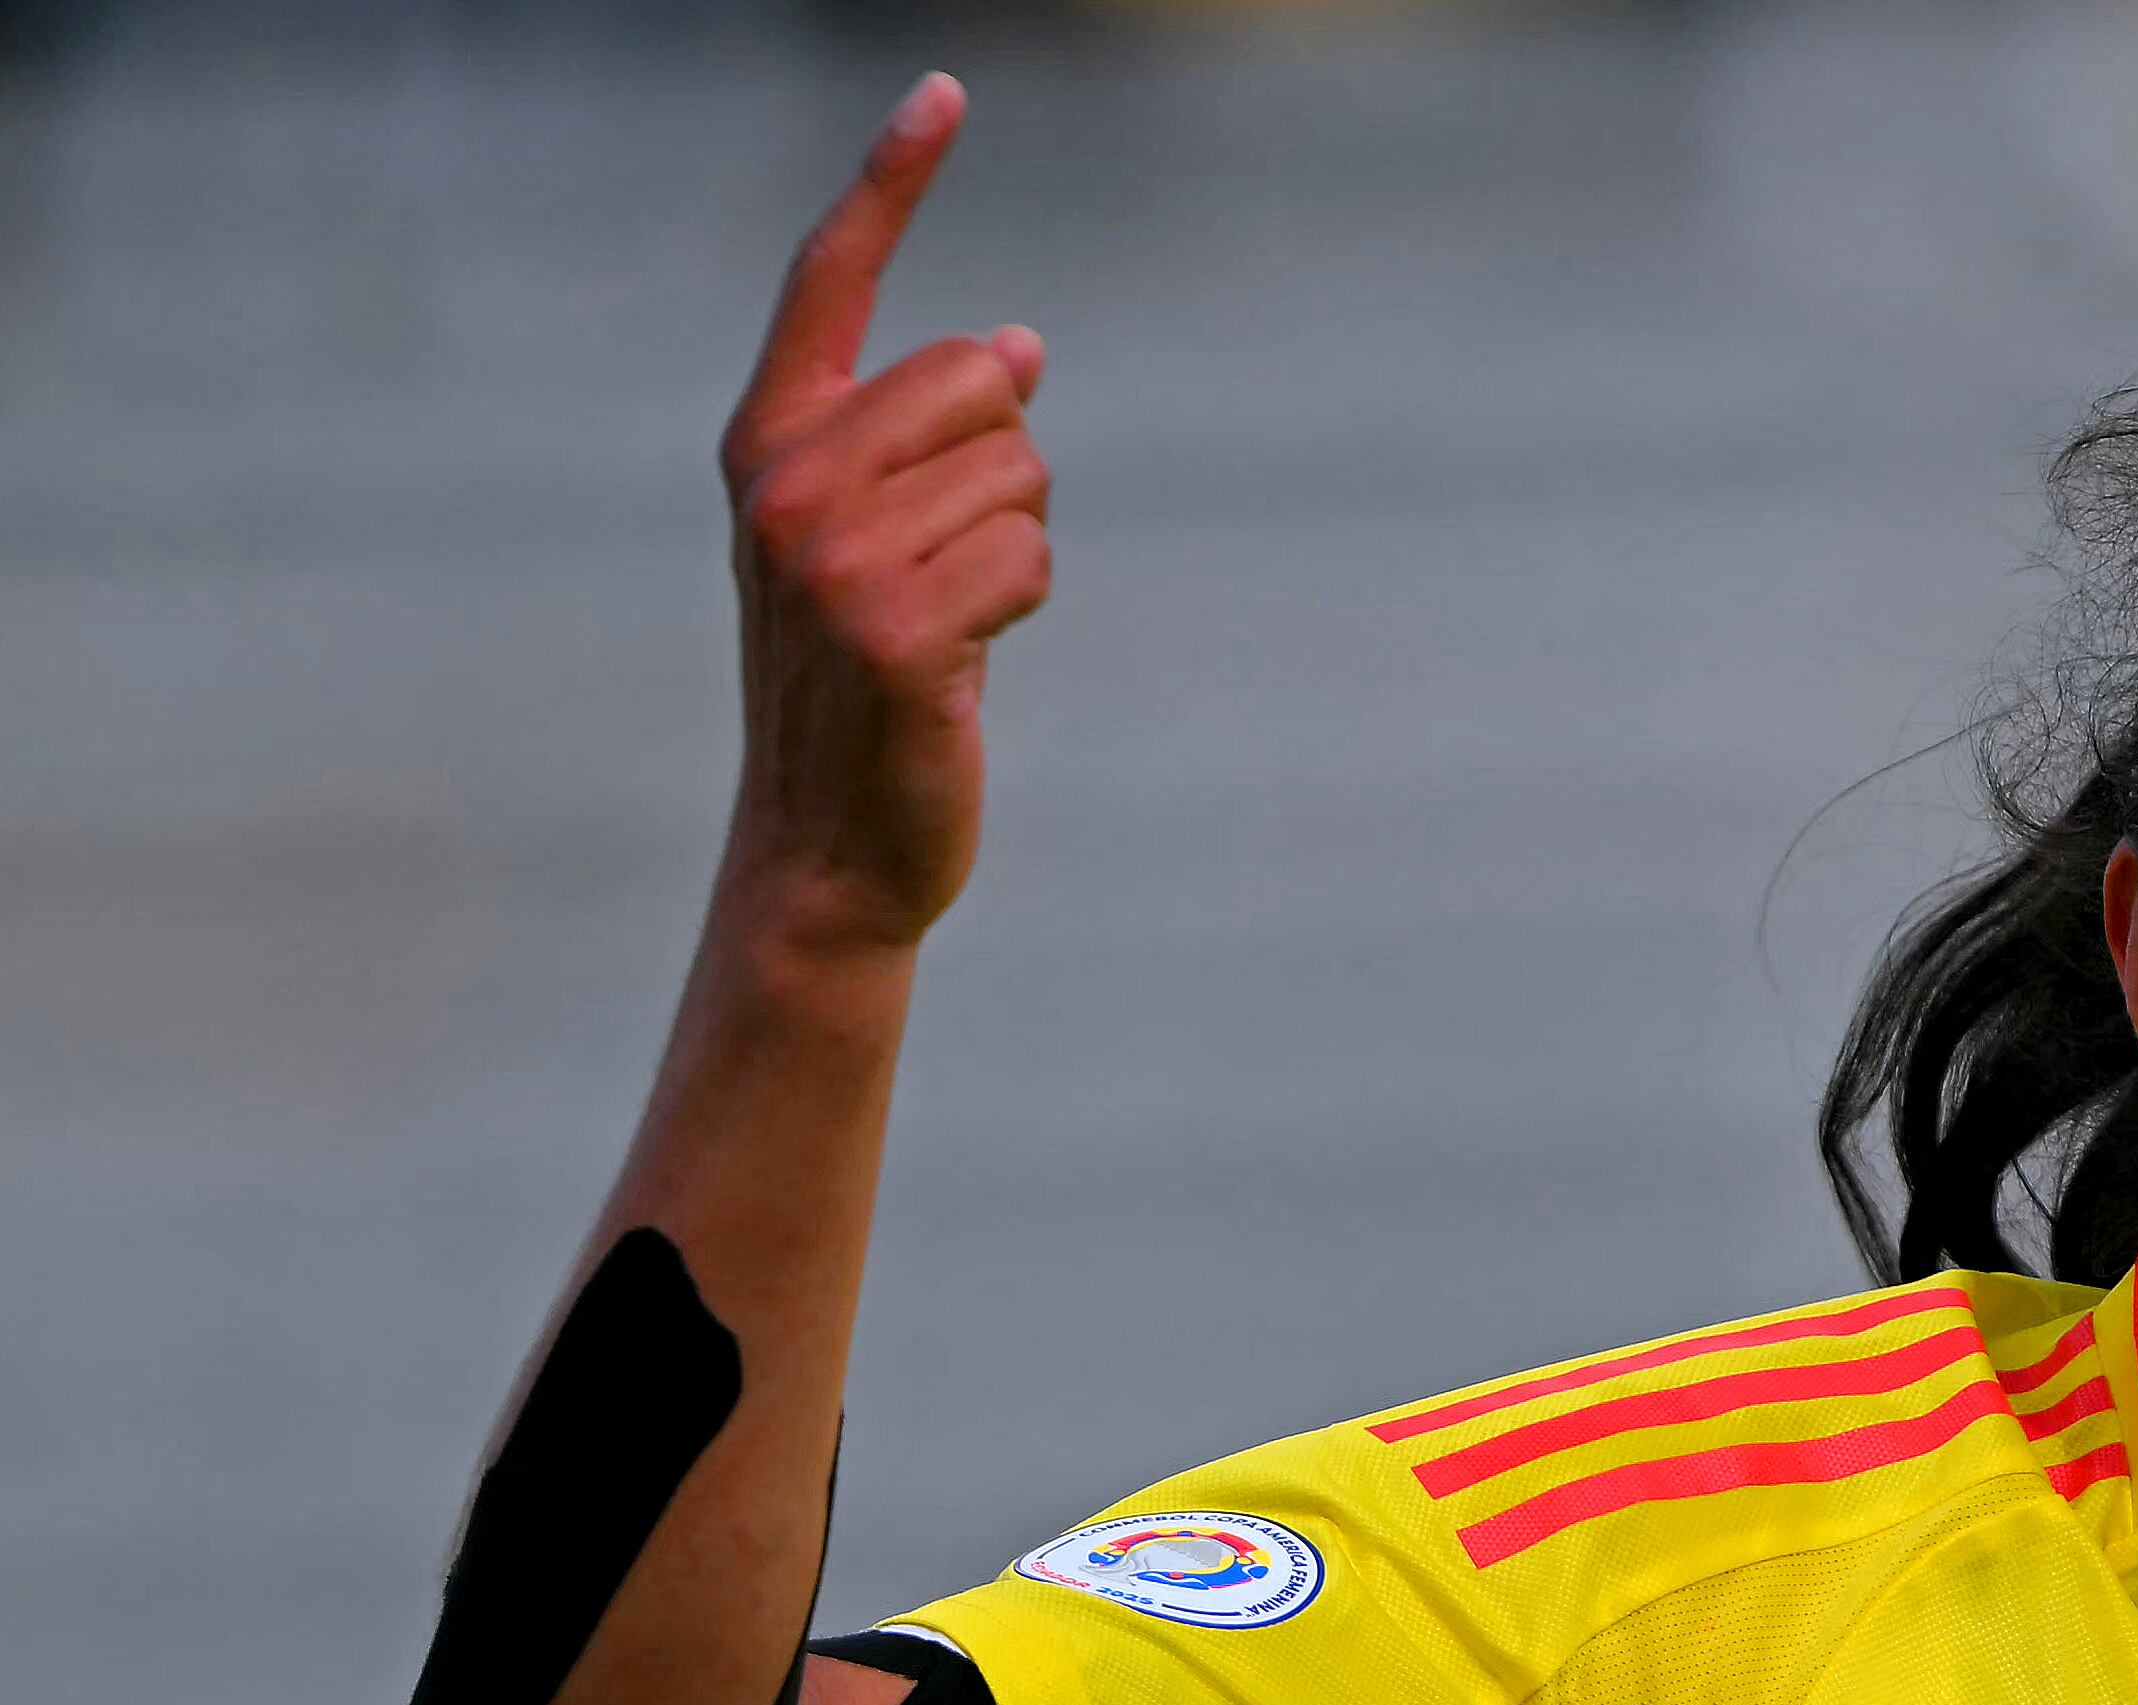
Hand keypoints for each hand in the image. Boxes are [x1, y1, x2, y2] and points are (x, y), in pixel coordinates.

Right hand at [715, 75, 1050, 948]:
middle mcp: (786, 485)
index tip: (945, 87)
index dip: (891, 178)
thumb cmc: (868, 686)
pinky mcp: (895, 629)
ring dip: (1016, 549)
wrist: (828, 843)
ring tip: (949, 621)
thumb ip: (924, 441)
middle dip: (1003, 465)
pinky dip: (1024, 606)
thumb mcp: (876, 542)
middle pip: (975, 380)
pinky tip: (968, 663)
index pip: (832, 279)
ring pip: (1020, 476)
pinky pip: (1029, 560)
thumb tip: (1019, 345)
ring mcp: (832, 558)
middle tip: (948, 561)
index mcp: (769, 444)